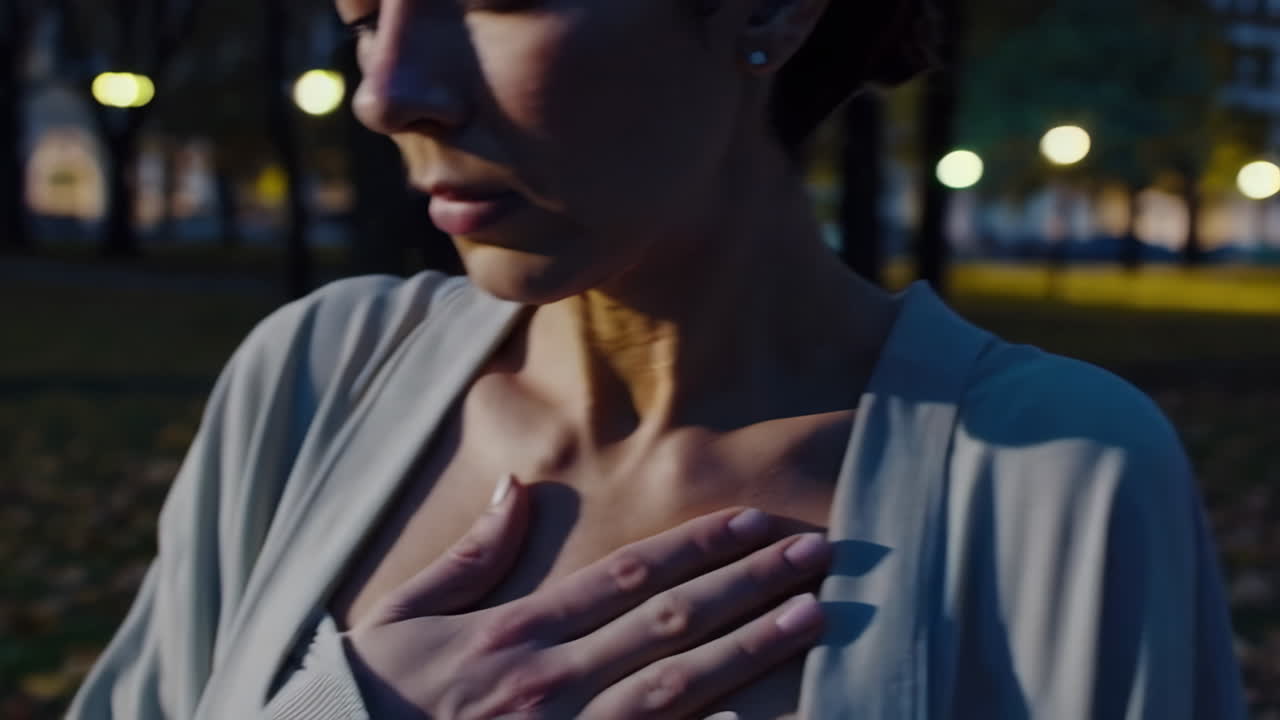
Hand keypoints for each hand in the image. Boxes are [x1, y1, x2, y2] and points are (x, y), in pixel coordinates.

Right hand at [343, 474, 830, 719]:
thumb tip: (517, 488)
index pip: (627, 575)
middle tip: (816, 555)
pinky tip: (761, 716)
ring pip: (680, 686)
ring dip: (752, 647)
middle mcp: (552, 680)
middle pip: (671, 621)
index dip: (697, 545)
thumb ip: (468, 556)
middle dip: (749, 583)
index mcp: (516, 631)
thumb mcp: (401, 616)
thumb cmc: (369, 700)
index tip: (751, 519)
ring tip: (812, 617)